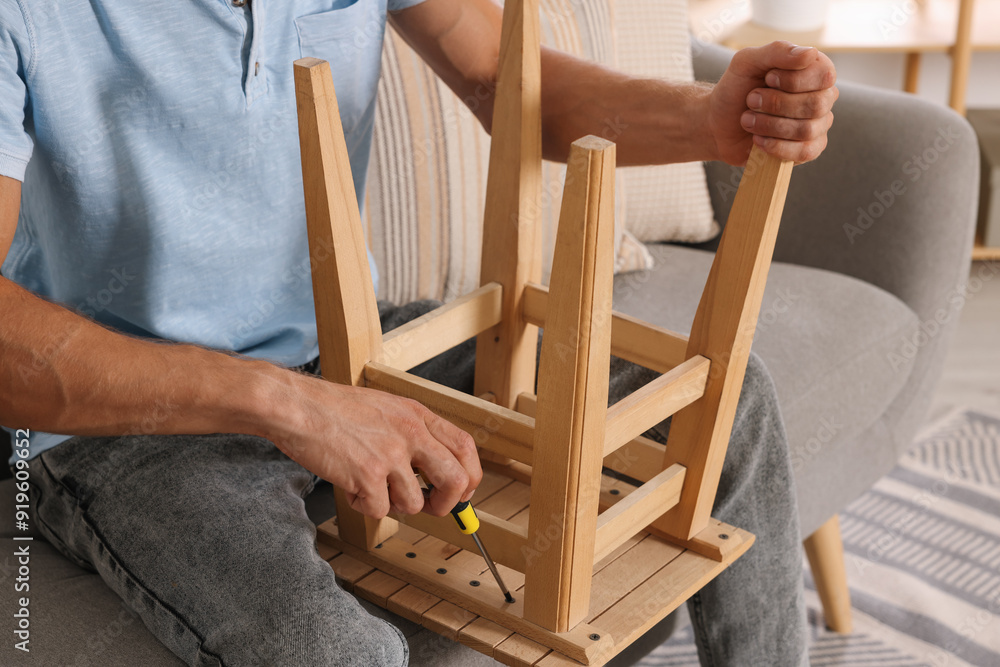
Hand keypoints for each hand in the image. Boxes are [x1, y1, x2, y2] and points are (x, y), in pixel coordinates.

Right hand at [267, 373, 481, 519]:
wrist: (296, 406)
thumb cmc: (333, 408)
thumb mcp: (385, 408)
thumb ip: (411, 433)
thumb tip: (434, 471)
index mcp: (417, 414)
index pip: (465, 447)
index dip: (470, 476)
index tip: (461, 492)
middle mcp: (410, 433)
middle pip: (456, 480)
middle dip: (447, 504)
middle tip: (430, 508)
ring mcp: (390, 454)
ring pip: (413, 503)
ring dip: (393, 505)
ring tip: (370, 486)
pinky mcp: (367, 475)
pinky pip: (378, 510)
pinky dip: (363, 505)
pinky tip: (349, 485)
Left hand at [709, 41, 838, 165]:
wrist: (718, 122)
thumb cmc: (736, 88)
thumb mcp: (747, 62)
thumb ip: (777, 52)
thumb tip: (810, 53)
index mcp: (814, 70)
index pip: (824, 76)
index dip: (793, 80)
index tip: (767, 79)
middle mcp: (822, 97)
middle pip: (816, 105)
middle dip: (776, 104)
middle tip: (751, 100)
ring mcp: (818, 125)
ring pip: (807, 130)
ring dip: (769, 125)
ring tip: (747, 120)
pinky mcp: (808, 149)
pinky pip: (805, 152)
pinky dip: (776, 146)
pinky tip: (758, 139)